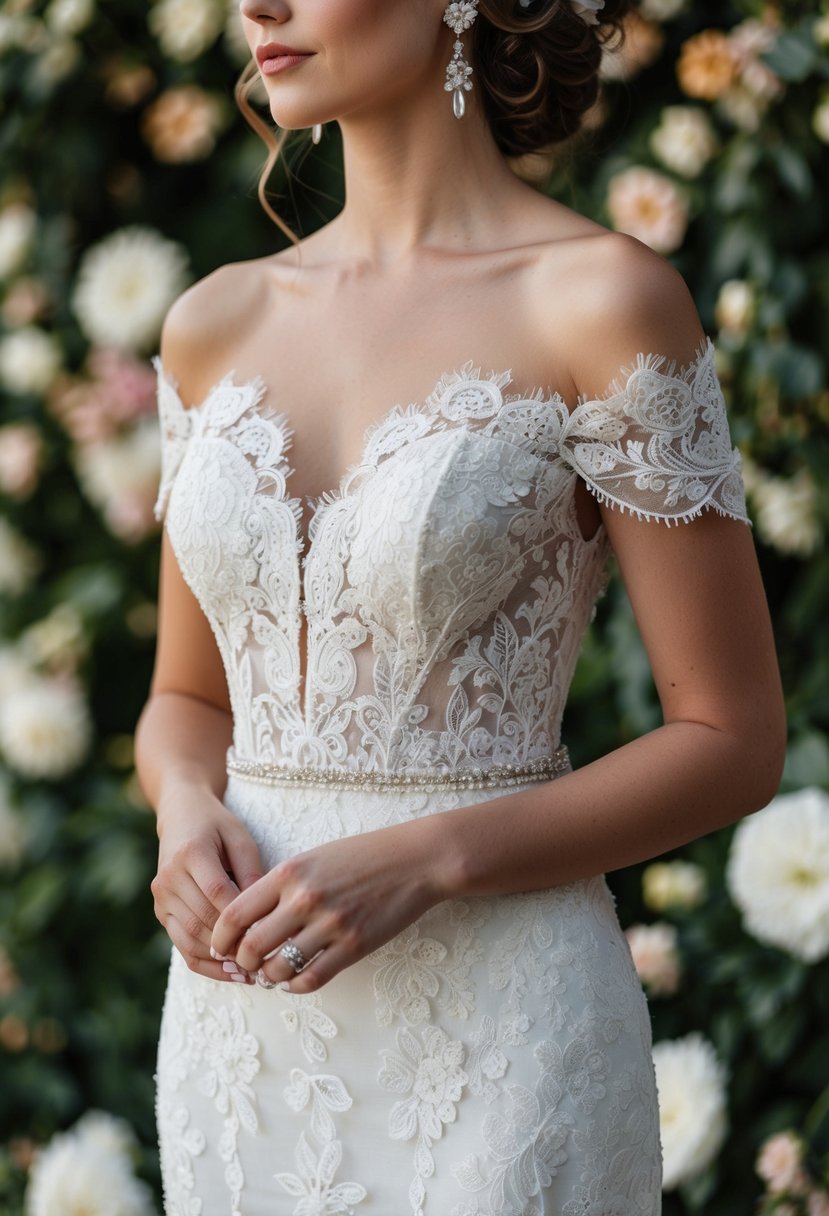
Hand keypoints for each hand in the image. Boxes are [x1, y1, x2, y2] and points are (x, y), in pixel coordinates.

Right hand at [151, 781, 264, 984]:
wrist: (181, 815)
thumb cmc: (217, 825)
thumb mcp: (240, 838)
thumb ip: (252, 871)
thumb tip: (267, 912)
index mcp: (191, 853)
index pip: (219, 894)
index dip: (244, 919)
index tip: (272, 936)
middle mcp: (169, 877)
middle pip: (204, 920)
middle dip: (236, 944)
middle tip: (268, 961)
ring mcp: (161, 896)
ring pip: (191, 939)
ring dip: (221, 960)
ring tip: (254, 972)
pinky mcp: (160, 911)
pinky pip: (181, 946)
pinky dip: (206, 963)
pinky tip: (232, 972)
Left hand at [210, 819, 447, 993]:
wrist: (414, 861)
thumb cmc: (361, 857)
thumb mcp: (313, 858)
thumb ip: (280, 886)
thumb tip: (247, 921)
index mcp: (289, 873)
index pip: (235, 913)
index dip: (220, 937)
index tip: (220, 946)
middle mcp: (305, 899)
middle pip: (251, 946)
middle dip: (242, 962)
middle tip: (245, 965)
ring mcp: (330, 925)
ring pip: (278, 968)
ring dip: (268, 976)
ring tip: (271, 973)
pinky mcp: (354, 946)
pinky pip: (311, 979)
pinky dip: (295, 986)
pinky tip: (294, 980)